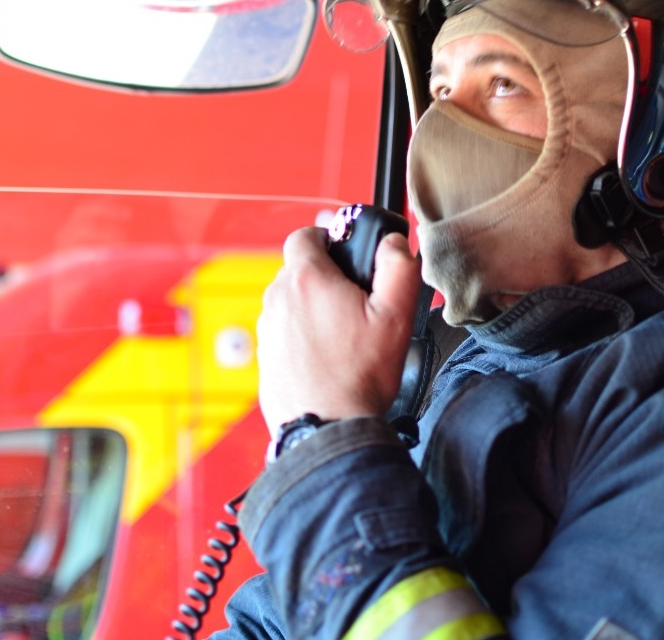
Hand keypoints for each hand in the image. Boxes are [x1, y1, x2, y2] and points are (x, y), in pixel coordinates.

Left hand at [256, 226, 421, 435]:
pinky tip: (327, 356)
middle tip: (355, 301)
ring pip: (291, 300)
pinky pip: (284, 330)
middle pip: (299, 269)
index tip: (346, 255)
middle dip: (325, 277)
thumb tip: (394, 243)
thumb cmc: (360, 376)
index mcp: (307, 280)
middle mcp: (278, 299)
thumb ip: (399, 268)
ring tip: (344, 335)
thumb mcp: (396, 317)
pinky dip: (302, 334)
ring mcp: (267, 328)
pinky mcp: (265, 354)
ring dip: (313, 307)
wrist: (327, 428)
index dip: (327, 238)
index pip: (305, 235)